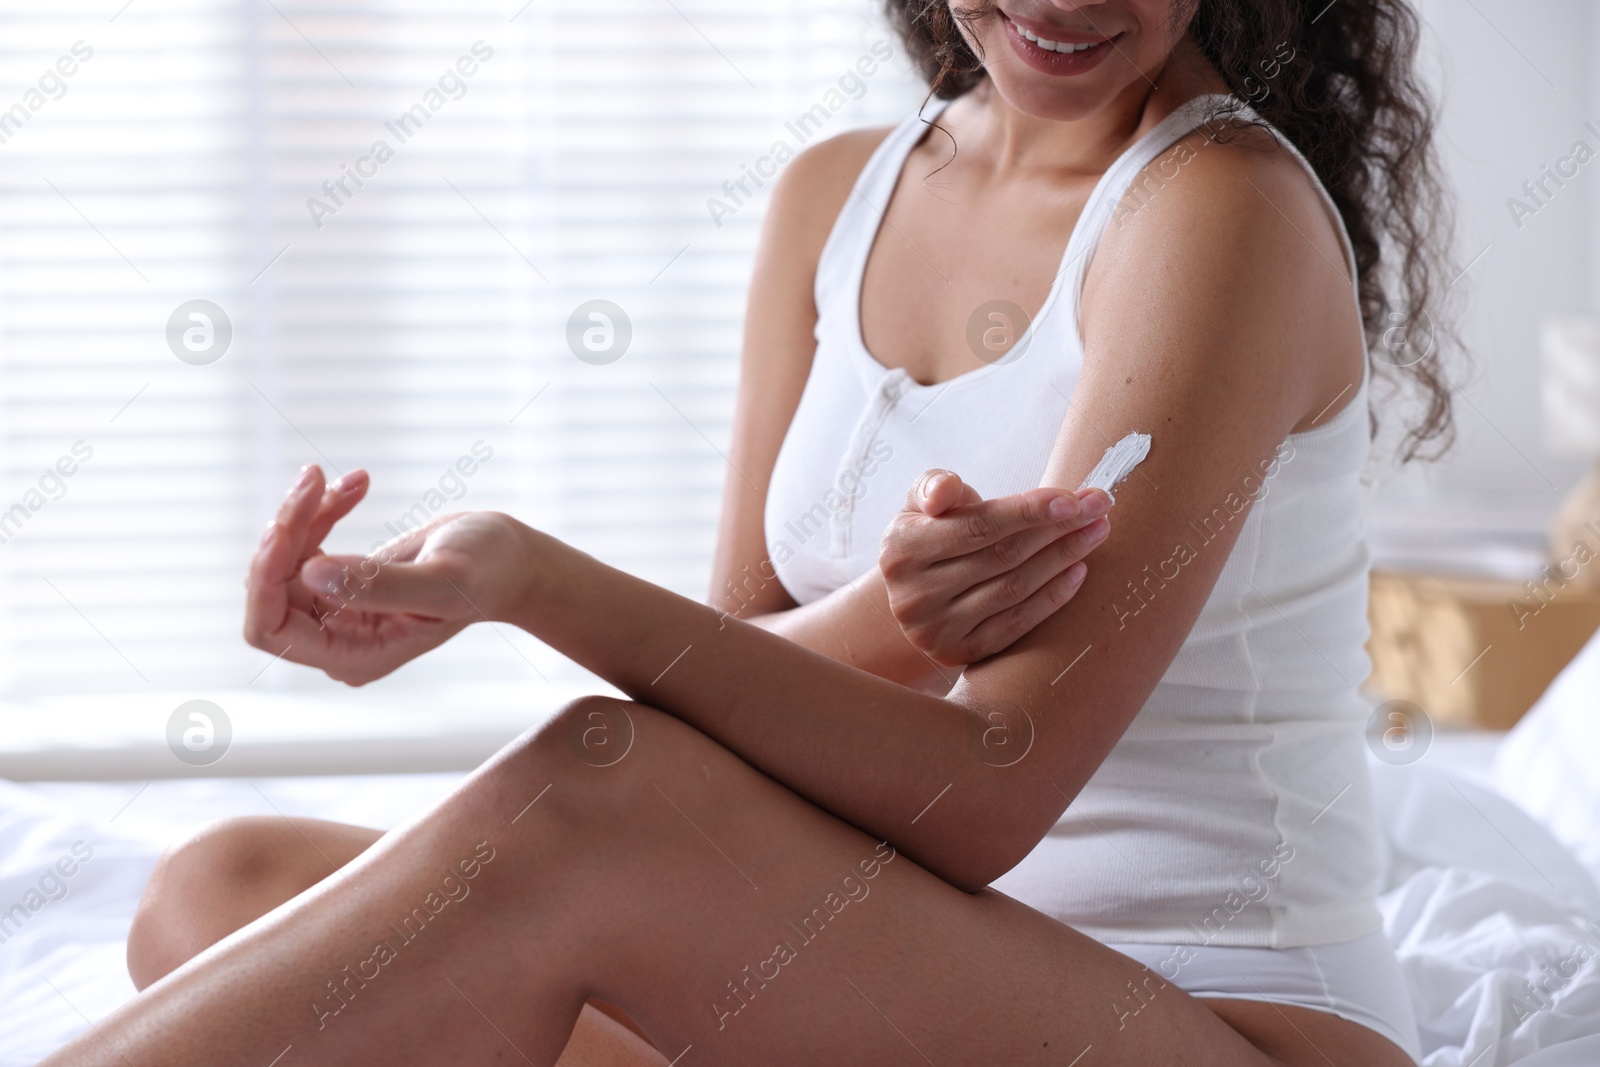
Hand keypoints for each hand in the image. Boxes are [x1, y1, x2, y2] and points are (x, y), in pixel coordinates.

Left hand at [243, 466, 532, 685]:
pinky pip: (305, 544)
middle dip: (288, 531)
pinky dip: (323, 509)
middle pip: (273, 587)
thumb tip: (310, 576)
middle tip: (315, 479)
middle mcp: (338, 640)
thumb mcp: (443, 579)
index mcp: (355, 655)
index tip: (281, 528)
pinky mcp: (341, 583)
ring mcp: (337, 612)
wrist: (512, 560)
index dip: (264, 580)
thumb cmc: (489, 573)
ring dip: (307, 512)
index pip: (272, 630)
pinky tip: (359, 483)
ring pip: (285, 560)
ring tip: (353, 480)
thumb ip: (379, 585)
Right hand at [879, 471, 1111, 667]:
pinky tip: (1079, 572)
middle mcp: (913, 595)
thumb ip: (933, 487)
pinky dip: (1052, 597)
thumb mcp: (920, 505)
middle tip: (1100, 506)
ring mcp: (936, 629)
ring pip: (1014, 589)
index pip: (977, 526)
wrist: (915, 594)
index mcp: (901, 549)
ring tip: (1097, 532)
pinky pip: (1016, 624)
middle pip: (1002, 556)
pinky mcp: (959, 653)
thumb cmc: (930, 534)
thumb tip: (945, 490)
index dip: (1028, 511)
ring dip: (1063, 558)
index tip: (1073, 497)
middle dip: (1058, 528)